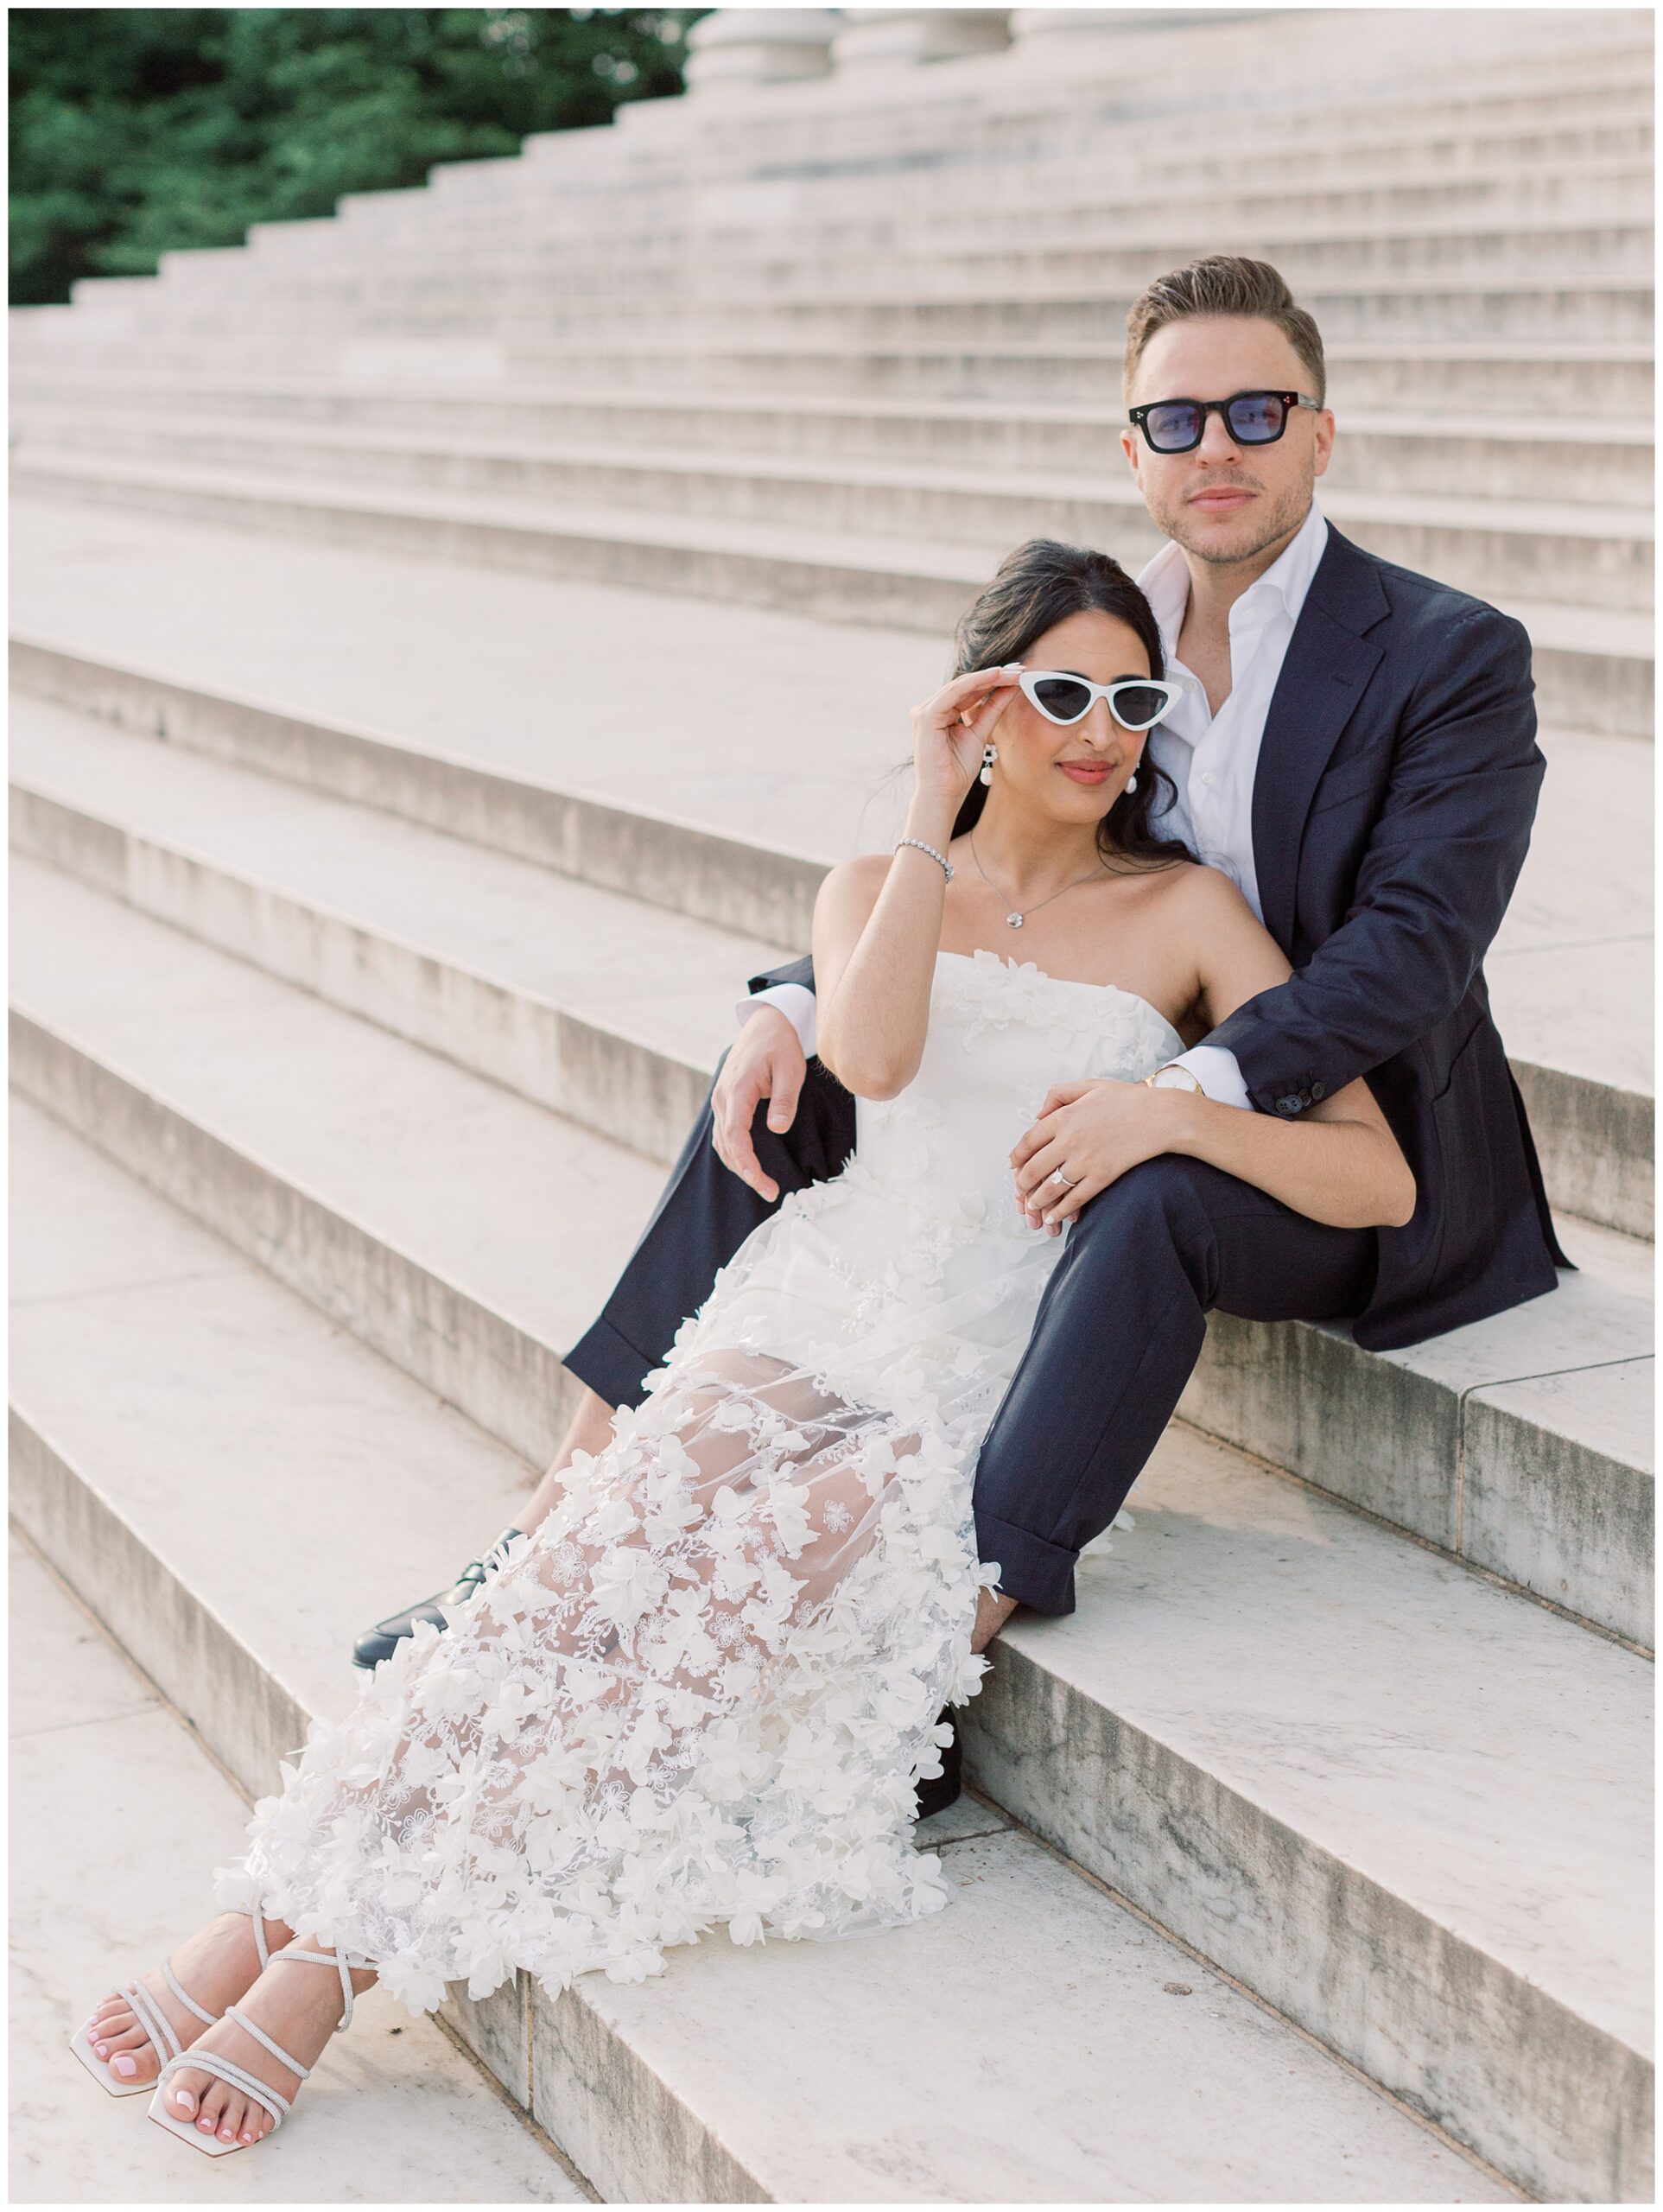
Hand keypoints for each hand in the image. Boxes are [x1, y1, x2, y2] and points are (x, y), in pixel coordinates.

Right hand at [713, 1007, 805, 1201]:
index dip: (746, 1162)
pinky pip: (724, 1134)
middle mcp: (723, 1097)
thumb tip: (777, 1128)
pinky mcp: (725, 1102)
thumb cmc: (780, 1044)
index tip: (760, 1181)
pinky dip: (734, 1153)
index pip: (735, 1134)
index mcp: (738, 1089)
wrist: (765, 1023)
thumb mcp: (791, 1069)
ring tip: (764, 1184)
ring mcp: (721, 1100)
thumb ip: (784, 1100)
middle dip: (746, 1172)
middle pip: (727, 1145)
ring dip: (739, 1166)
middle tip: (771, 1191)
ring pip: (722, 1142)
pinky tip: (750, 1164)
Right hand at [910, 662, 1024, 811]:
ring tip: (1012, 672)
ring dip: (989, 676)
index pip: (968, 691)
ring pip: (961, 685)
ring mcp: (925, 711)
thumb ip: (992, 710)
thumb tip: (1010, 688)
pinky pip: (954, 692)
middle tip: (1020, 669)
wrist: (944, 794)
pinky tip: (996, 676)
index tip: (1018, 675)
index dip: (993, 681)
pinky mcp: (926, 716)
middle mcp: (930, 708)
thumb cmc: (958, 770)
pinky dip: (976, 683)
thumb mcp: (980, 733)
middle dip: (994, 676)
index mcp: (940, 713)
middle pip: (966, 685)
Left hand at [1009, 1077, 1181, 1232]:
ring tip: (1033, 1208)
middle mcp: (1069, 1140)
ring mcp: (1085, 1161)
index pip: (1027, 1142)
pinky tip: (1056, 1216)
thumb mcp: (1089, 1085)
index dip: (1016, 1159)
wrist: (1162, 1117)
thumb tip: (1038, 1115)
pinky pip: (1074, 1199)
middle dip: (1022, 1185)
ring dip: (1037, 1202)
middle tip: (1020, 1192)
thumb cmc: (1127, 1099)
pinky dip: (1061, 1210)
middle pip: (1033, 1169)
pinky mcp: (1102, 1176)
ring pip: (1050, 1188)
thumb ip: (1058, 1094)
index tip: (1013, 1167)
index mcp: (1063, 1117)